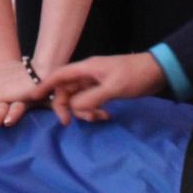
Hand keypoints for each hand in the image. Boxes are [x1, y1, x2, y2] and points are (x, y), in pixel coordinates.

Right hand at [43, 52, 165, 123]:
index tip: (35, 98)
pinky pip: (90, 101)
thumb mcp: (113, 88)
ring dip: (83, 110)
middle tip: (71, 123)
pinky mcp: (104, 89)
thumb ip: (91, 98)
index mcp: (86, 69)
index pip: (59, 75)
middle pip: (66, 90)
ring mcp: (96, 82)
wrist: (157, 72)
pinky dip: (93, 110)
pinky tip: (105, 115)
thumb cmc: (135, 75)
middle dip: (67, 106)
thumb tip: (73, 108)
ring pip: (78, 98)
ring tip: (98, 118)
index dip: (45, 85)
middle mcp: (88, 74)